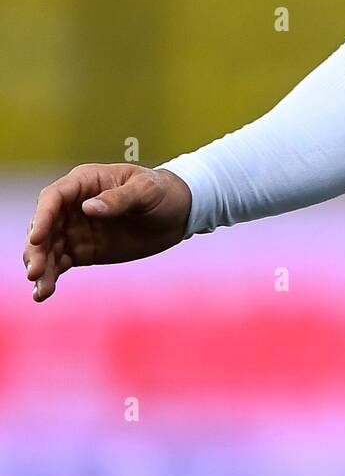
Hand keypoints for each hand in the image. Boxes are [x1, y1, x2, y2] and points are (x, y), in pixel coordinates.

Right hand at [23, 163, 192, 302]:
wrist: (177, 214)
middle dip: (36, 249)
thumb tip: (88, 208)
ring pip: (48, 248)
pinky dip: (50, 277)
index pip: (54, 197)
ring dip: (40, 268)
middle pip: (44, 225)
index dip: (43, 217)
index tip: (36, 239)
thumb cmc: (162, 192)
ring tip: (41, 291)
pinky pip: (59, 263)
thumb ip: (119, 199)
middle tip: (35, 272)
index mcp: (86, 182)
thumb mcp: (146, 191)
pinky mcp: (82, 250)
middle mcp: (74, 205)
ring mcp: (75, 228)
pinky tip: (43, 294)